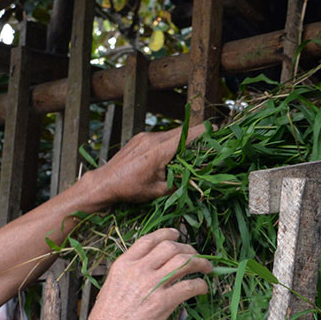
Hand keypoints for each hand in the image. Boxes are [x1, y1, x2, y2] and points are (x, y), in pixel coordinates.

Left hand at [81, 123, 206, 210]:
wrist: (104, 182)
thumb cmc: (130, 189)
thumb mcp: (158, 191)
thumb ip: (179, 183)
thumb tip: (196, 180)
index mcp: (159, 151)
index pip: (186, 135)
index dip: (202, 131)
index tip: (215, 128)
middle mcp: (152, 139)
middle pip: (181, 131)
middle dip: (195, 136)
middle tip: (208, 142)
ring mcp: (144, 136)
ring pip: (170, 134)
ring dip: (181, 140)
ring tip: (188, 153)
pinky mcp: (139, 138)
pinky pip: (159, 137)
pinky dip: (168, 143)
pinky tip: (169, 155)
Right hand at [81, 229, 211, 319]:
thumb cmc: (106, 318)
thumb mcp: (112, 285)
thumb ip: (130, 273)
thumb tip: (149, 268)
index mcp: (124, 264)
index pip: (149, 240)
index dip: (166, 234)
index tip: (176, 235)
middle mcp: (139, 270)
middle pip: (171, 247)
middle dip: (187, 249)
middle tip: (195, 255)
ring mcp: (152, 285)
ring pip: (184, 262)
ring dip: (200, 262)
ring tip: (206, 267)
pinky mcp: (164, 302)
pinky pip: (190, 286)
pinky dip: (200, 285)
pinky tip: (202, 288)